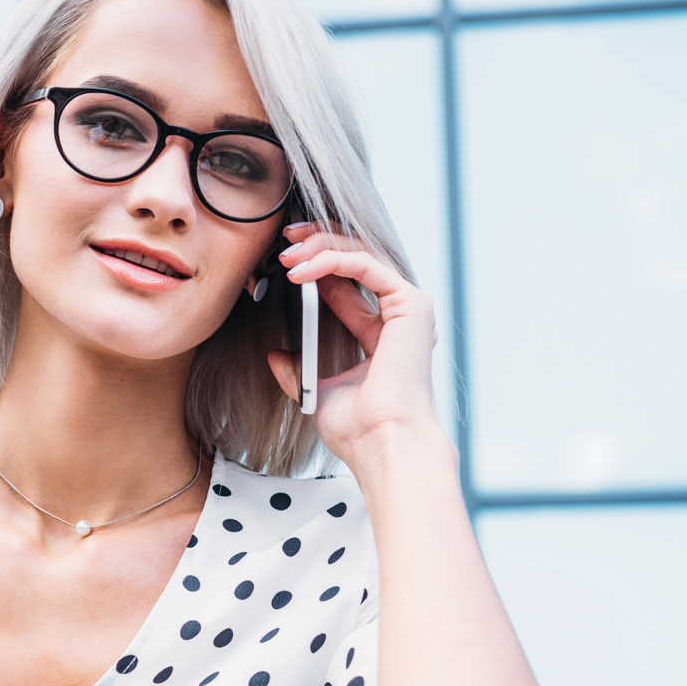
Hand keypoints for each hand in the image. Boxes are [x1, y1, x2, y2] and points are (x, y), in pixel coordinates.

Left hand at [264, 221, 443, 465]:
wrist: (381, 443)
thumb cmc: (358, 429)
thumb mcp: (318, 391)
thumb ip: (298, 370)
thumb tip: (275, 355)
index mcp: (380, 335)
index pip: (347, 283)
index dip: (315, 265)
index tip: (283, 261)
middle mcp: (397, 318)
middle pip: (357, 259)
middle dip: (319, 244)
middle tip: (285, 243)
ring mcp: (407, 309)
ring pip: (362, 254)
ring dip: (321, 247)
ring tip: (288, 254)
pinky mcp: (411, 305)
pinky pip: (366, 264)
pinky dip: (332, 260)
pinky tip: (303, 271)